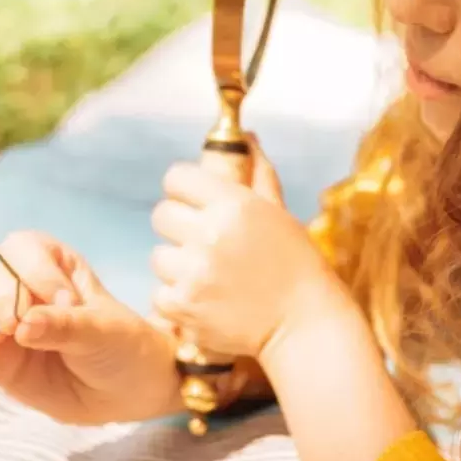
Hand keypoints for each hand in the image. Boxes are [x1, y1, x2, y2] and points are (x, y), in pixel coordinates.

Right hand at [0, 231, 179, 424]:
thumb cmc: (121, 345)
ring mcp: (5, 315)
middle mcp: (25, 282)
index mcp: (57, 263)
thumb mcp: (103, 332)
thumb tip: (24, 325)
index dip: (36, 271)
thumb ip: (65, 326)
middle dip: (1, 297)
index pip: (26, 247)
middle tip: (19, 327)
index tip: (64, 303)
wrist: (123, 390)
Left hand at [150, 139, 344, 360]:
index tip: (195, 202)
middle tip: (201, 241)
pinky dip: (176, 297)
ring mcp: (193, 272)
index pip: (176, 177)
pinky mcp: (183, 306)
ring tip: (207, 274)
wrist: (303, 323)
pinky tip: (203, 298)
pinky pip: (158, 292)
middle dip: (178, 225)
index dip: (184, 189)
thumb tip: (247, 136)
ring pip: (157, 255)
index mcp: (233, 203)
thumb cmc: (296, 263)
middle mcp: (209, 233)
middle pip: (161, 213)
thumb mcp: (279, 212)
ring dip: (177, 264)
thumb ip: (258, 172)